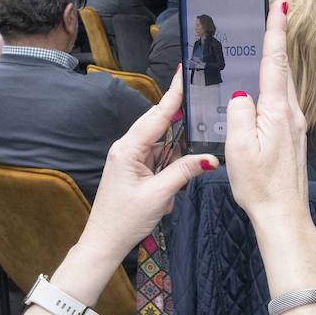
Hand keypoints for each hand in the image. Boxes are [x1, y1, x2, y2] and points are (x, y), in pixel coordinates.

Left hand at [74, 66, 216, 267]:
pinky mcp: (134, 168)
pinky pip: (158, 157)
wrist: (104, 242)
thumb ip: (184, 172)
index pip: (157, 115)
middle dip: (180, 119)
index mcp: (129, 148)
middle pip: (160, 124)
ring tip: (182, 162)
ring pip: (162, 143)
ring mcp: (130, 158)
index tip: (182, 72)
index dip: (173, 94)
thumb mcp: (159, 195)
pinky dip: (169, 165)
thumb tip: (211, 158)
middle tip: (201, 102)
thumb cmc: (125, 220)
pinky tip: (172, 180)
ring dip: (175, 153)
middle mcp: (127, 148)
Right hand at [224, 1, 309, 229]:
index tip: (281, 5)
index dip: (276, 31)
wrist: (283, 214)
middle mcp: (292, 113)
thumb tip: (241, 95)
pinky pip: (282, 102)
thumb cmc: (259, 185)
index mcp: (277, 110)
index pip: (275, 61)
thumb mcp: (238, 148)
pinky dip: (274, 87)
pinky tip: (264, 91)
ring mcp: (295, 125)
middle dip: (277, 40)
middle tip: (274, 14)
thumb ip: (238, 113)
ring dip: (275, 64)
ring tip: (265, 46)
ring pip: (284, 86)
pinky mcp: (293, 136)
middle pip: (283, 68)